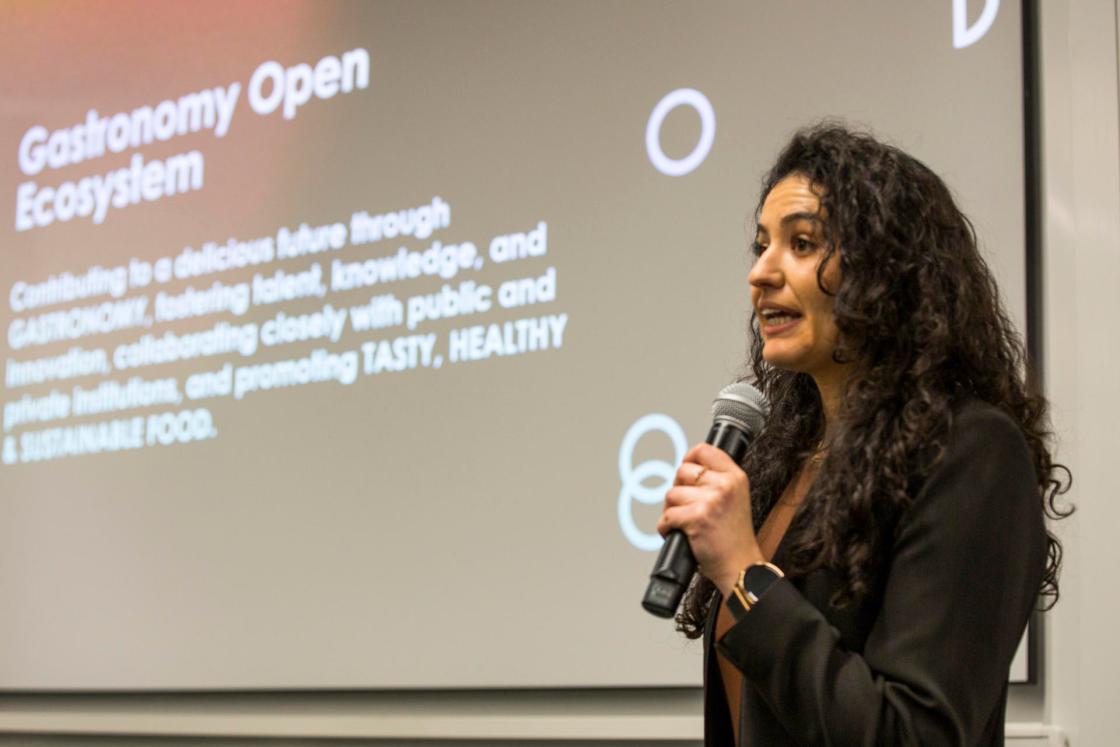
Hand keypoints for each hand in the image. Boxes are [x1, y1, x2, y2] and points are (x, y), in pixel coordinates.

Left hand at [656, 442, 764, 596]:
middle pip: (682, 471)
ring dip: (672, 511)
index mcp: (735, 477)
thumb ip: (717, 481)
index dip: (689, 459)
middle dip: (678, 489)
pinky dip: (666, 528)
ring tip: (686, 523)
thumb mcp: (735, 499)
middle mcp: (725, 485)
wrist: (741, 566)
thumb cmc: (734, 538)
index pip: (704, 450)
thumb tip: (685, 469)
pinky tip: (678, 533)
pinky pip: (667, 516)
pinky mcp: (697, 518)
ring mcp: (711, 500)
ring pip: (671, 494)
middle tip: (687, 506)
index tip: (686, 472)